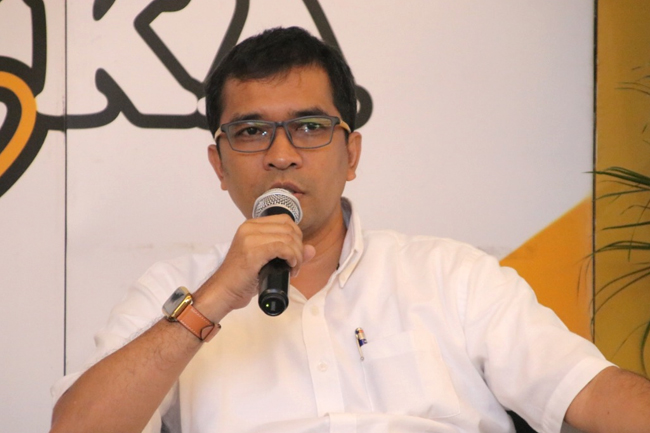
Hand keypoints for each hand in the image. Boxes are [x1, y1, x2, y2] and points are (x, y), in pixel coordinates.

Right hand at [194, 214, 314, 320]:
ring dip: (297, 255)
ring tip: (292, 269)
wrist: (224, 291)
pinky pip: (283, 247)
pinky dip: (292, 257)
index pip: (285, 220)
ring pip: (288, 238)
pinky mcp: (252, 251)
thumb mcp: (268, 261)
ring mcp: (250, 238)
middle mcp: (250, 227)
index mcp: (251, 226)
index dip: (296, 236)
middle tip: (295, 265)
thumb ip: (289, 253)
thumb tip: (311, 249)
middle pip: (289, 228)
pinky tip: (290, 267)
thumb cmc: (243, 279)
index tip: (295, 254)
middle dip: (298, 247)